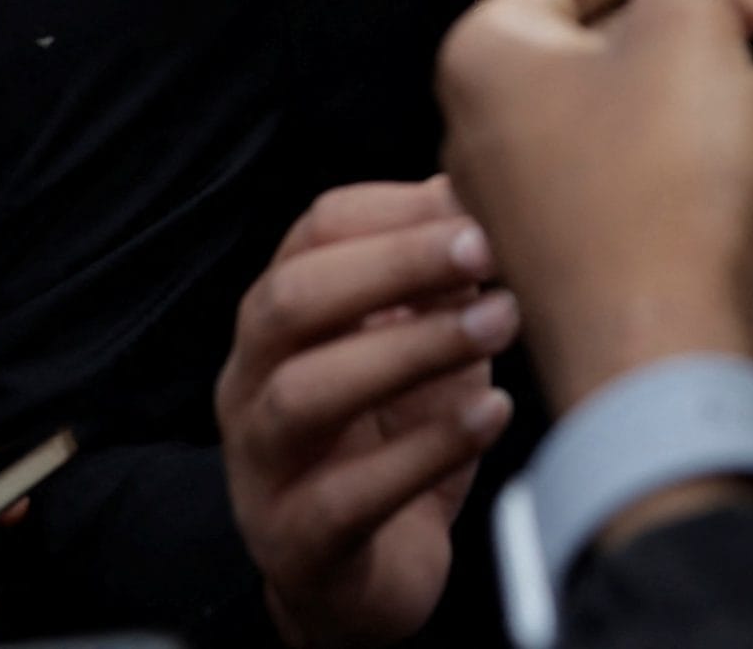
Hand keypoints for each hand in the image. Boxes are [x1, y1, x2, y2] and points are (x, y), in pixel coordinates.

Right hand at [216, 180, 519, 648]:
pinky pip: (345, 496)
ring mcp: (265, 466)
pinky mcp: (299, 542)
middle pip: (290, 301)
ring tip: (498, 326)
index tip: (480, 202)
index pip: (314, 232)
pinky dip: (425, 449)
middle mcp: (254, 382)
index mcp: (284, 318)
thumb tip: (485, 183)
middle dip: (393, 265)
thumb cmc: (404, 434)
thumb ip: (446, 271)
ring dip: (411, 349)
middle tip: (487, 252)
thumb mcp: (427, 338)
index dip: (397, 211)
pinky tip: (489, 413)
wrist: (375, 570)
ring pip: (305, 394)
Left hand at [437, 0, 752, 413]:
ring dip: (722, 77)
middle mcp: (489, 121)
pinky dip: (700, 140)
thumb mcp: (690, 34)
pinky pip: (637, 166)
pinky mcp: (577, 249)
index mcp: (489, 55)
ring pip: (634, 103)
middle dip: (707, 12)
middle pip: (608, 34)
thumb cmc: (663, 175)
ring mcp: (528, 194)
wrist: (658, 355)